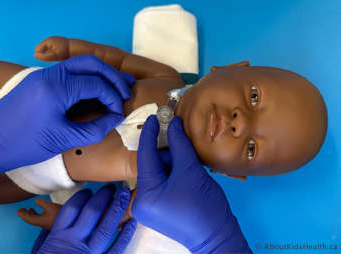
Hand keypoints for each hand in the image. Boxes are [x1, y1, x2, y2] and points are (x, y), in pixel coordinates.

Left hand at [0, 54, 134, 175]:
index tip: (120, 112)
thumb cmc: (26, 144)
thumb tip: (116, 118)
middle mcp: (51, 74)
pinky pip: (71, 71)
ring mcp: (45, 74)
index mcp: (56, 89)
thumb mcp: (65, 139)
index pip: (96, 84)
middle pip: (92, 64)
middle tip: (126, 91)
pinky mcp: (42, 78)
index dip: (113, 97)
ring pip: (82, 63)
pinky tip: (98, 88)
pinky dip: (88, 77)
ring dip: (102, 74)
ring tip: (118, 86)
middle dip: (112, 77)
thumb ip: (96, 129)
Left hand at [17, 198, 61, 229]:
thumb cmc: (59, 215)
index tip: (18, 211)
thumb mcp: (49, 206)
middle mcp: (42, 223)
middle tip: (22, 210)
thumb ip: (41, 202)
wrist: (70, 221)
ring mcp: (47, 223)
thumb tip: (37, 200)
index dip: (21, 214)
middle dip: (26, 214)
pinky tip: (43, 210)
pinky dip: (39, 214)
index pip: (27, 218)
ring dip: (32, 213)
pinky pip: (42, 218)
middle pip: (31, 219)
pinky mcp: (52, 221)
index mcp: (39, 220)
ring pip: (36, 219)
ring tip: (31, 209)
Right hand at [32, 185, 136, 253]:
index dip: (81, 197)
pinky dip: (125, 236)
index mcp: (58, 237)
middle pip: (91, 212)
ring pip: (105, 227)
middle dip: (103, 197)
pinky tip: (132, 223)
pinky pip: (116, 249)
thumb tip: (48, 227)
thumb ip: (45, 238)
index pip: (71, 209)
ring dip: (116, 208)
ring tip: (125, 195)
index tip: (89, 192)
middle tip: (111, 187)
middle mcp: (74, 242)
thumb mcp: (39, 252)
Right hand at [35, 36, 69, 61]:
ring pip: (46, 49)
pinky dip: (52, 52)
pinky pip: (50, 48)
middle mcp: (49, 39)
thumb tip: (35, 55)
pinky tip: (58, 55)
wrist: (76, 48)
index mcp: (47, 41)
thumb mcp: (54, 56)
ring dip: (48, 54)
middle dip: (44, 55)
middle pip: (40, 49)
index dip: (41, 56)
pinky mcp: (57, 42)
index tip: (49, 59)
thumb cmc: (66, 52)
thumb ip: (44, 56)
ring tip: (56, 56)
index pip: (37, 49)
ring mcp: (53, 40)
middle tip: (53, 58)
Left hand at [132, 116, 250, 253]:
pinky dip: (175, 173)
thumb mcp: (190, 171)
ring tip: (190, 161)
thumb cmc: (204, 207)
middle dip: (168, 151)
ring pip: (160, 173)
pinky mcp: (159, 208)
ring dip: (174, 162)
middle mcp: (142, 201)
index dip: (151, 133)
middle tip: (181, 138)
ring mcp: (150, 207)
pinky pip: (164, 182)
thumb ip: (179, 145)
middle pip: (153, 165)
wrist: (218, 237)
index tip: (155, 117)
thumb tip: (173, 124)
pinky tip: (187, 170)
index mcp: (146, 194)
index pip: (145, 155)